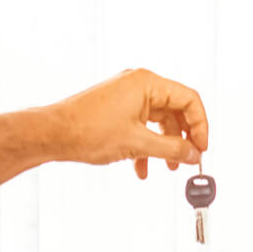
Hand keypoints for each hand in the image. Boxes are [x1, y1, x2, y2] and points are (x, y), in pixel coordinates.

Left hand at [52, 68, 208, 177]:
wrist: (52, 134)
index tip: (201, 148)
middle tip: (187, 159)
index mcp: (147, 83)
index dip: (200, 125)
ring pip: (158, 122)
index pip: (189, 99)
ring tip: (167, 168)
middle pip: (175, 111)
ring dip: (164, 146)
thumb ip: (172, 149)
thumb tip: (193, 154)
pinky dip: (146, 147)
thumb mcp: (138, 143)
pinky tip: (141, 168)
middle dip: (182, 138)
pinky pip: (142, 126)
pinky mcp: (117, 110)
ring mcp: (127, 97)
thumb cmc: (87, 131)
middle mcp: (138, 85)